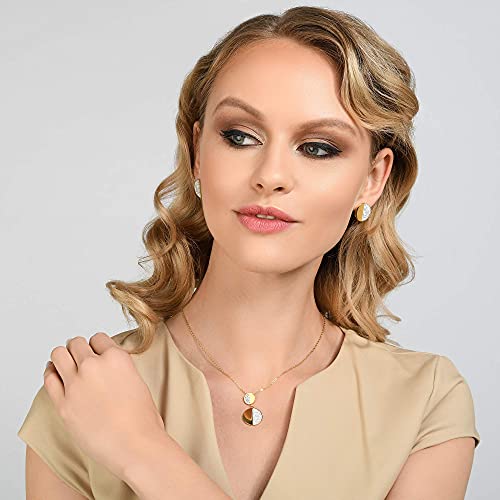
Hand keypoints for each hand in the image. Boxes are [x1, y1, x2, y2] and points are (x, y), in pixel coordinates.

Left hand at [43, 332, 166, 479]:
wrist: (135, 446)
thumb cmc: (142, 419)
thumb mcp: (137, 381)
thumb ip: (119, 369)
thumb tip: (106, 368)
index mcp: (117, 358)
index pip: (98, 338)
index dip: (97, 346)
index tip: (97, 353)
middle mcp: (94, 366)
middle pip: (76, 343)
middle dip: (78, 349)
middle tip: (81, 359)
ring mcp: (76, 384)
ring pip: (59, 354)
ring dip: (63, 356)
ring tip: (67, 364)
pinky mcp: (63, 404)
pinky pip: (49, 378)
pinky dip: (51, 373)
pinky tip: (56, 375)